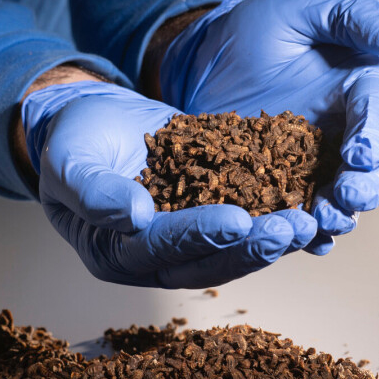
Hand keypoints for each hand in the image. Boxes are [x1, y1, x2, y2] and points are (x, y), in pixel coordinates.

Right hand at [22, 81, 315, 287]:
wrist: (94, 119)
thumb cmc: (72, 143)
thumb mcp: (68, 163)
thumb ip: (94, 192)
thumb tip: (134, 218)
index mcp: (117, 252)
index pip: (164, 249)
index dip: (201, 235)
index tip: (239, 220)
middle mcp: (157, 254)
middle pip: (209, 260)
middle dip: (252, 246)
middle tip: (292, 229)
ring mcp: (188, 232)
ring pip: (234, 245)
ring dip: (273, 236)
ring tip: (310, 220)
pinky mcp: (210, 208)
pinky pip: (246, 215)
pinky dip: (275, 209)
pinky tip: (308, 200)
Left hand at [159, 0, 378, 254]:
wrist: (208, 60)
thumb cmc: (260, 28)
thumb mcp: (303, 8)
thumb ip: (352, 15)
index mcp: (363, 88)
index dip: (375, 136)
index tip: (361, 155)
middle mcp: (349, 131)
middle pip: (372, 168)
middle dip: (364, 188)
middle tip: (346, 200)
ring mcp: (317, 164)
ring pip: (340, 198)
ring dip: (336, 215)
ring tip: (320, 225)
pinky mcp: (285, 185)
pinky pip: (300, 211)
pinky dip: (304, 230)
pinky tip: (300, 243)